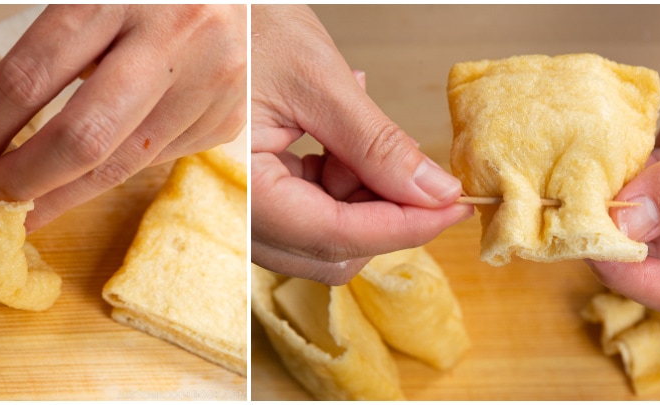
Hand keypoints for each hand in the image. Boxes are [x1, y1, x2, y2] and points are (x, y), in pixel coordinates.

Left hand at [0, 5, 246, 230]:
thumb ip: (47, 47)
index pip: (38, 71)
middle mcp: (175, 36)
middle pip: (85, 133)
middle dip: (27, 174)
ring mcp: (210, 80)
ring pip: (121, 161)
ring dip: (63, 192)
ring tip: (26, 204)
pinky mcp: (228, 115)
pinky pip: (155, 159)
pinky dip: (111, 174)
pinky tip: (81, 183)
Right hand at [251, 5, 472, 284]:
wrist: (204, 15)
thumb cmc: (243, 29)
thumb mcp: (318, 80)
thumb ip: (377, 146)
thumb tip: (435, 193)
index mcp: (240, 189)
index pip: (335, 234)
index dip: (405, 226)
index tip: (455, 206)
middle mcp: (234, 213)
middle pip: (329, 250)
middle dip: (384, 214)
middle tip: (419, 169)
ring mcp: (240, 209)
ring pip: (323, 237)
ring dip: (361, 197)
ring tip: (363, 135)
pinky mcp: (250, 196)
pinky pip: (306, 214)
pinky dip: (339, 185)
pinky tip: (341, 140)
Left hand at [591, 5, 659, 316]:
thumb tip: (624, 223)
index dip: (636, 278)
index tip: (594, 247)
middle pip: (652, 268)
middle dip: (613, 246)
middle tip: (569, 219)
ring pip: (634, 233)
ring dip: (604, 216)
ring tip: (571, 194)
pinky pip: (628, 196)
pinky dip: (605, 187)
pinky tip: (583, 173)